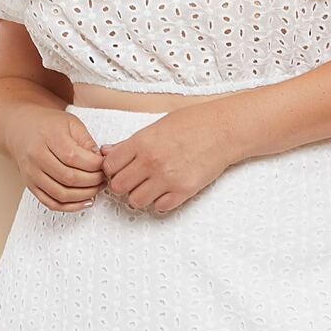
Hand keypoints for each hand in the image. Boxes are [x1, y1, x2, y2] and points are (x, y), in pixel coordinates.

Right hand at [7, 106, 105, 211]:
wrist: (20, 129)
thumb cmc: (47, 124)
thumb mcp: (71, 123)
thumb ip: (86, 141)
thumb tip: (100, 159)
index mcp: (48, 137)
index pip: (74, 157)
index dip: (95, 165)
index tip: (104, 164)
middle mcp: (37, 157)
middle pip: (69, 177)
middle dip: (93, 181)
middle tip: (104, 177)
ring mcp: (32, 174)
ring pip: (61, 194)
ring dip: (84, 195)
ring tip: (97, 188)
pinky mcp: (31, 185)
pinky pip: (51, 203)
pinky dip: (70, 206)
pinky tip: (84, 201)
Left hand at [99, 104, 234, 213]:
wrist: (223, 130)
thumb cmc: (192, 123)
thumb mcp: (155, 127)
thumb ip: (129, 143)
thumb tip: (107, 152)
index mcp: (142, 142)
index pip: (109, 166)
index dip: (111, 169)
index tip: (118, 169)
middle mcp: (151, 162)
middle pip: (119, 187)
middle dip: (122, 185)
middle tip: (132, 180)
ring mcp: (167, 178)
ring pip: (135, 201)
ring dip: (139, 196)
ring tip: (148, 187)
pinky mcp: (183, 191)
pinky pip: (160, 207)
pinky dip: (160, 202)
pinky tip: (165, 190)